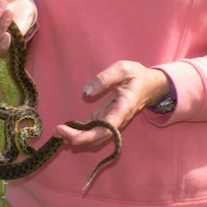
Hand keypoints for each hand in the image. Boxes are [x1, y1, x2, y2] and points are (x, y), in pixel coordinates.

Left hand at [54, 61, 169, 144]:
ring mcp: (112, 120)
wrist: (150, 84)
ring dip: (76, 136)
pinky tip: (65, 128)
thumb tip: (86, 92)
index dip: (90, 135)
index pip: (107, 128)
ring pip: (95, 135)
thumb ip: (105, 78)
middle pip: (99, 136)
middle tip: (57, 131)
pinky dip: (79, 130)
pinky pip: (93, 128)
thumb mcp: (123, 69)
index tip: (73, 137)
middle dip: (78, 138)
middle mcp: (118, 118)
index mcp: (124, 107)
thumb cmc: (137, 75)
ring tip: (56, 132)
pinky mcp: (107, 117)